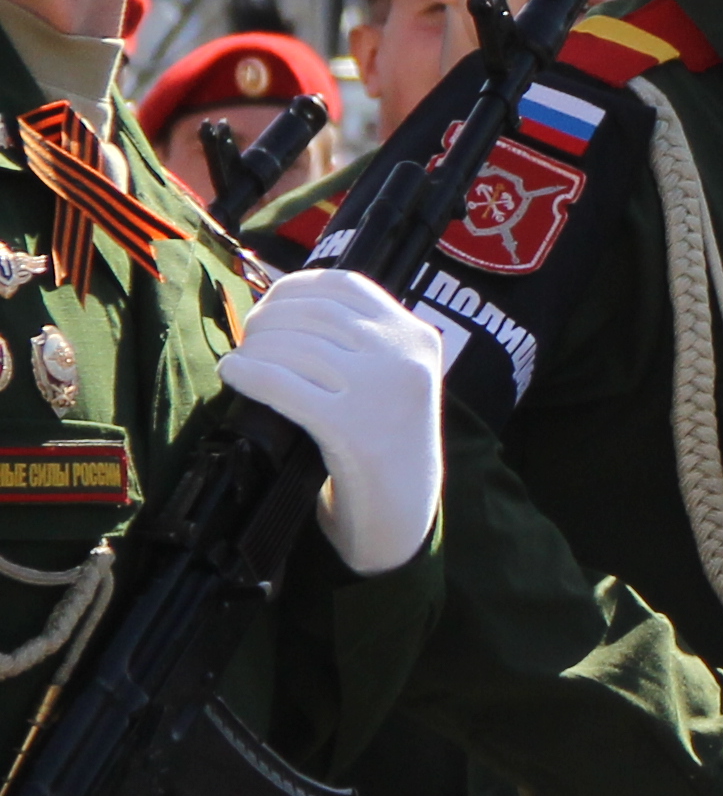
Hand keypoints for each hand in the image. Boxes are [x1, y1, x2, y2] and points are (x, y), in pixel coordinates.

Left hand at [223, 268, 449, 579]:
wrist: (404, 510)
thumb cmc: (385, 442)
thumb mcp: (393, 379)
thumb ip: (359, 344)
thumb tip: (281, 310)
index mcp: (417, 336)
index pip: (345, 285)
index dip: (294, 288)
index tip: (268, 305)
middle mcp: (404, 354)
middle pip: (314, 313)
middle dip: (267, 321)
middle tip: (247, 340)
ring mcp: (381, 389)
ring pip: (295, 346)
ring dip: (254, 349)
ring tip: (240, 361)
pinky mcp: (352, 426)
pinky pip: (283, 384)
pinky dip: (249, 374)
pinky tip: (233, 374)